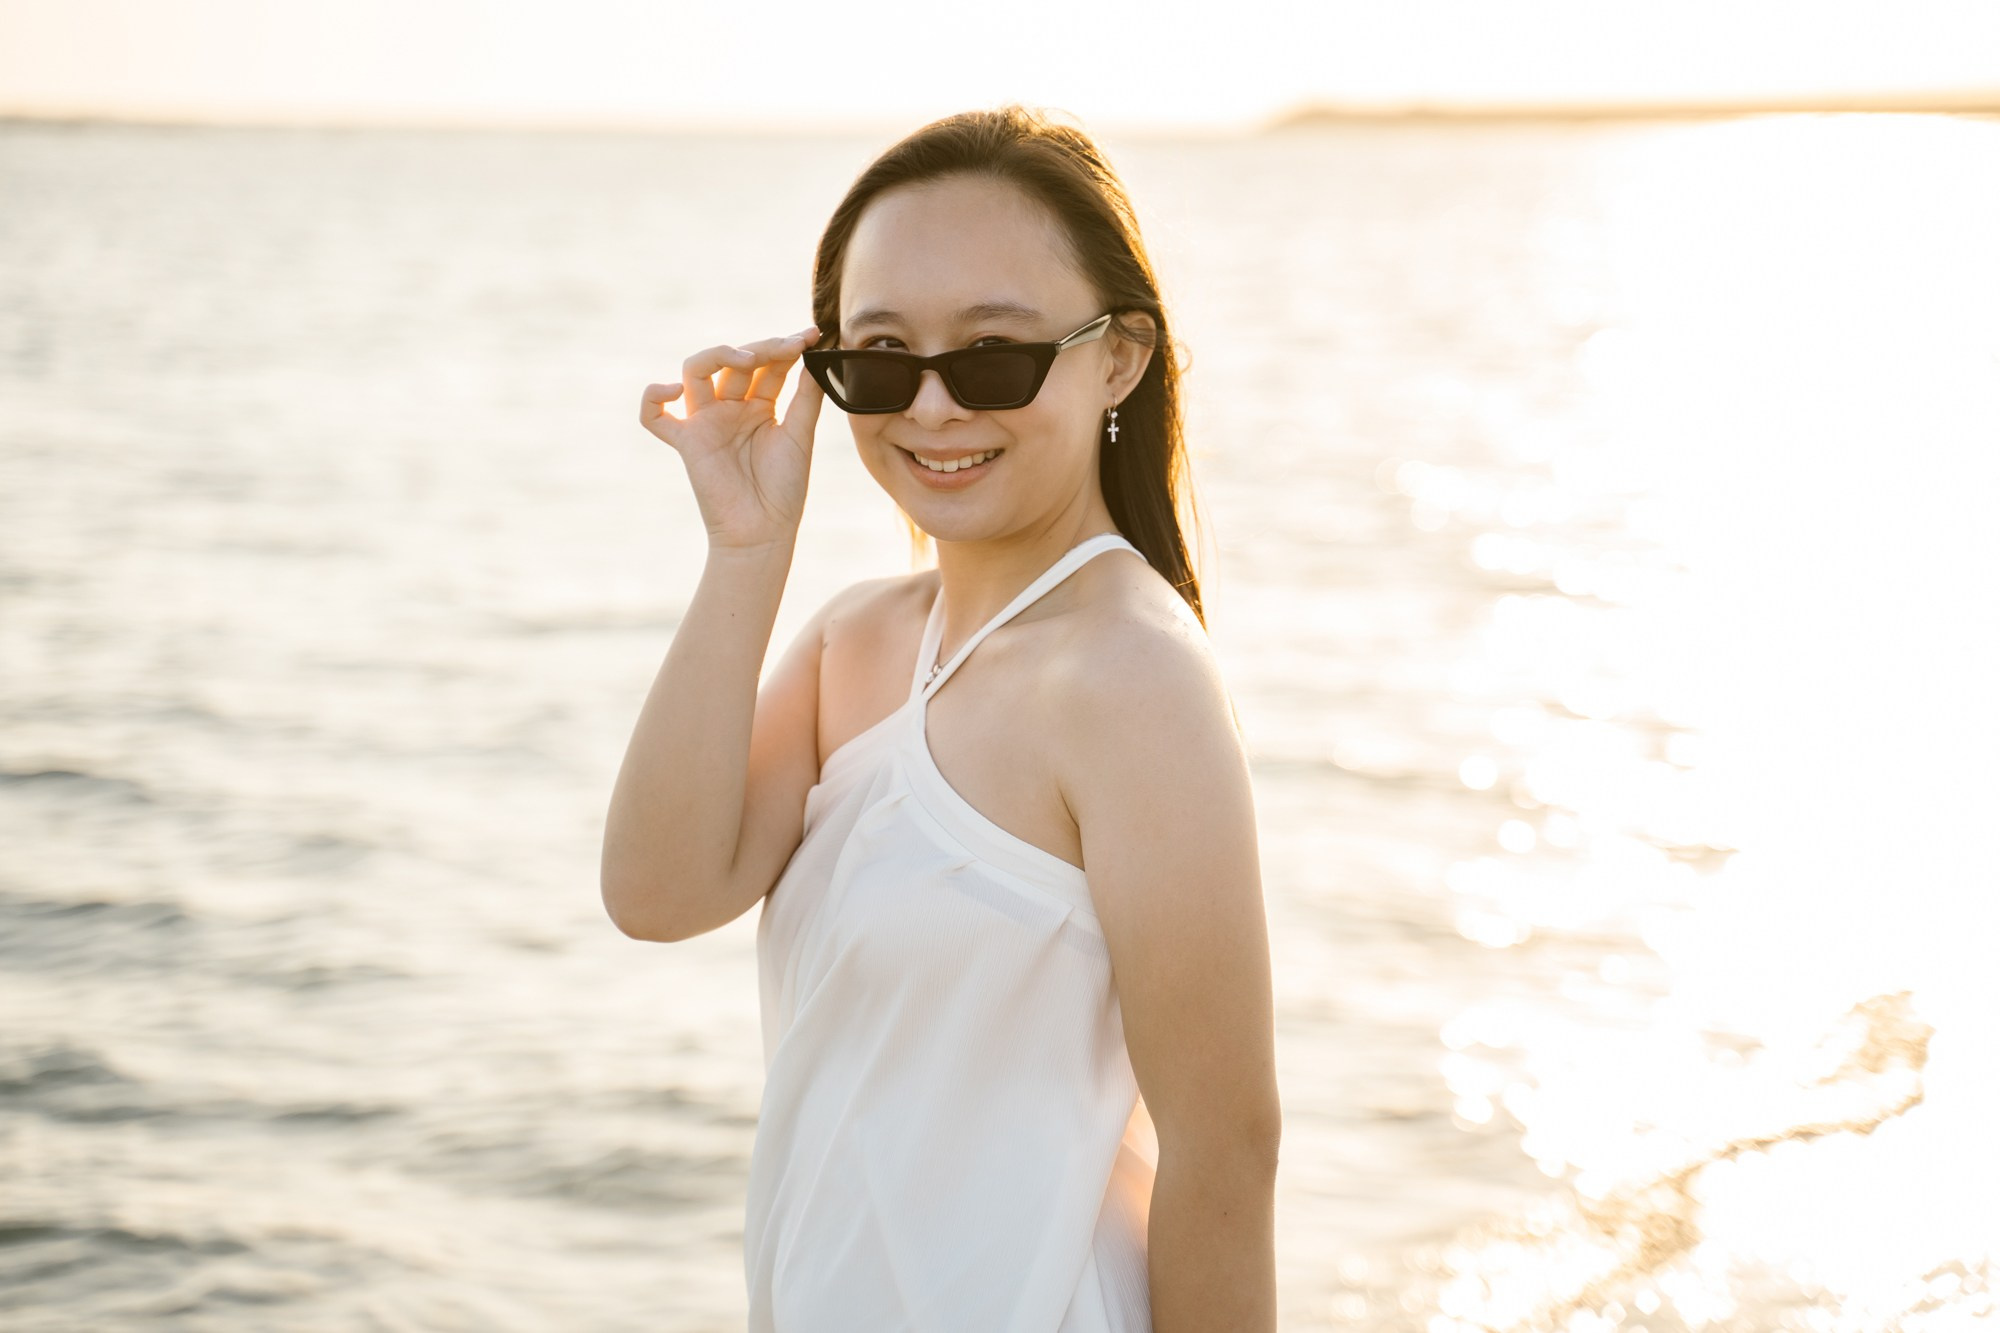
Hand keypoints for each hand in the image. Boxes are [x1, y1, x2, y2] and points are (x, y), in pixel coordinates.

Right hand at [639, 325, 823, 551]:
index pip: (767, 364)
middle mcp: (730, 407)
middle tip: (788, 346)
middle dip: (762, 347)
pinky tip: (672, 389)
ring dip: (719, 354)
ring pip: (696, 370)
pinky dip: (653, 397)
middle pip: (734, 359)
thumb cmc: (784, 489)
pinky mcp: (687, 441)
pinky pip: (654, 416)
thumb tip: (818, 359)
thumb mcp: (801, 436)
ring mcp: (706, 421)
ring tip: (748, 358)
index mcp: (759, 405)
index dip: (786, 346)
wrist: (765, 532)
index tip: (810, 335)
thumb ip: (806, 397)